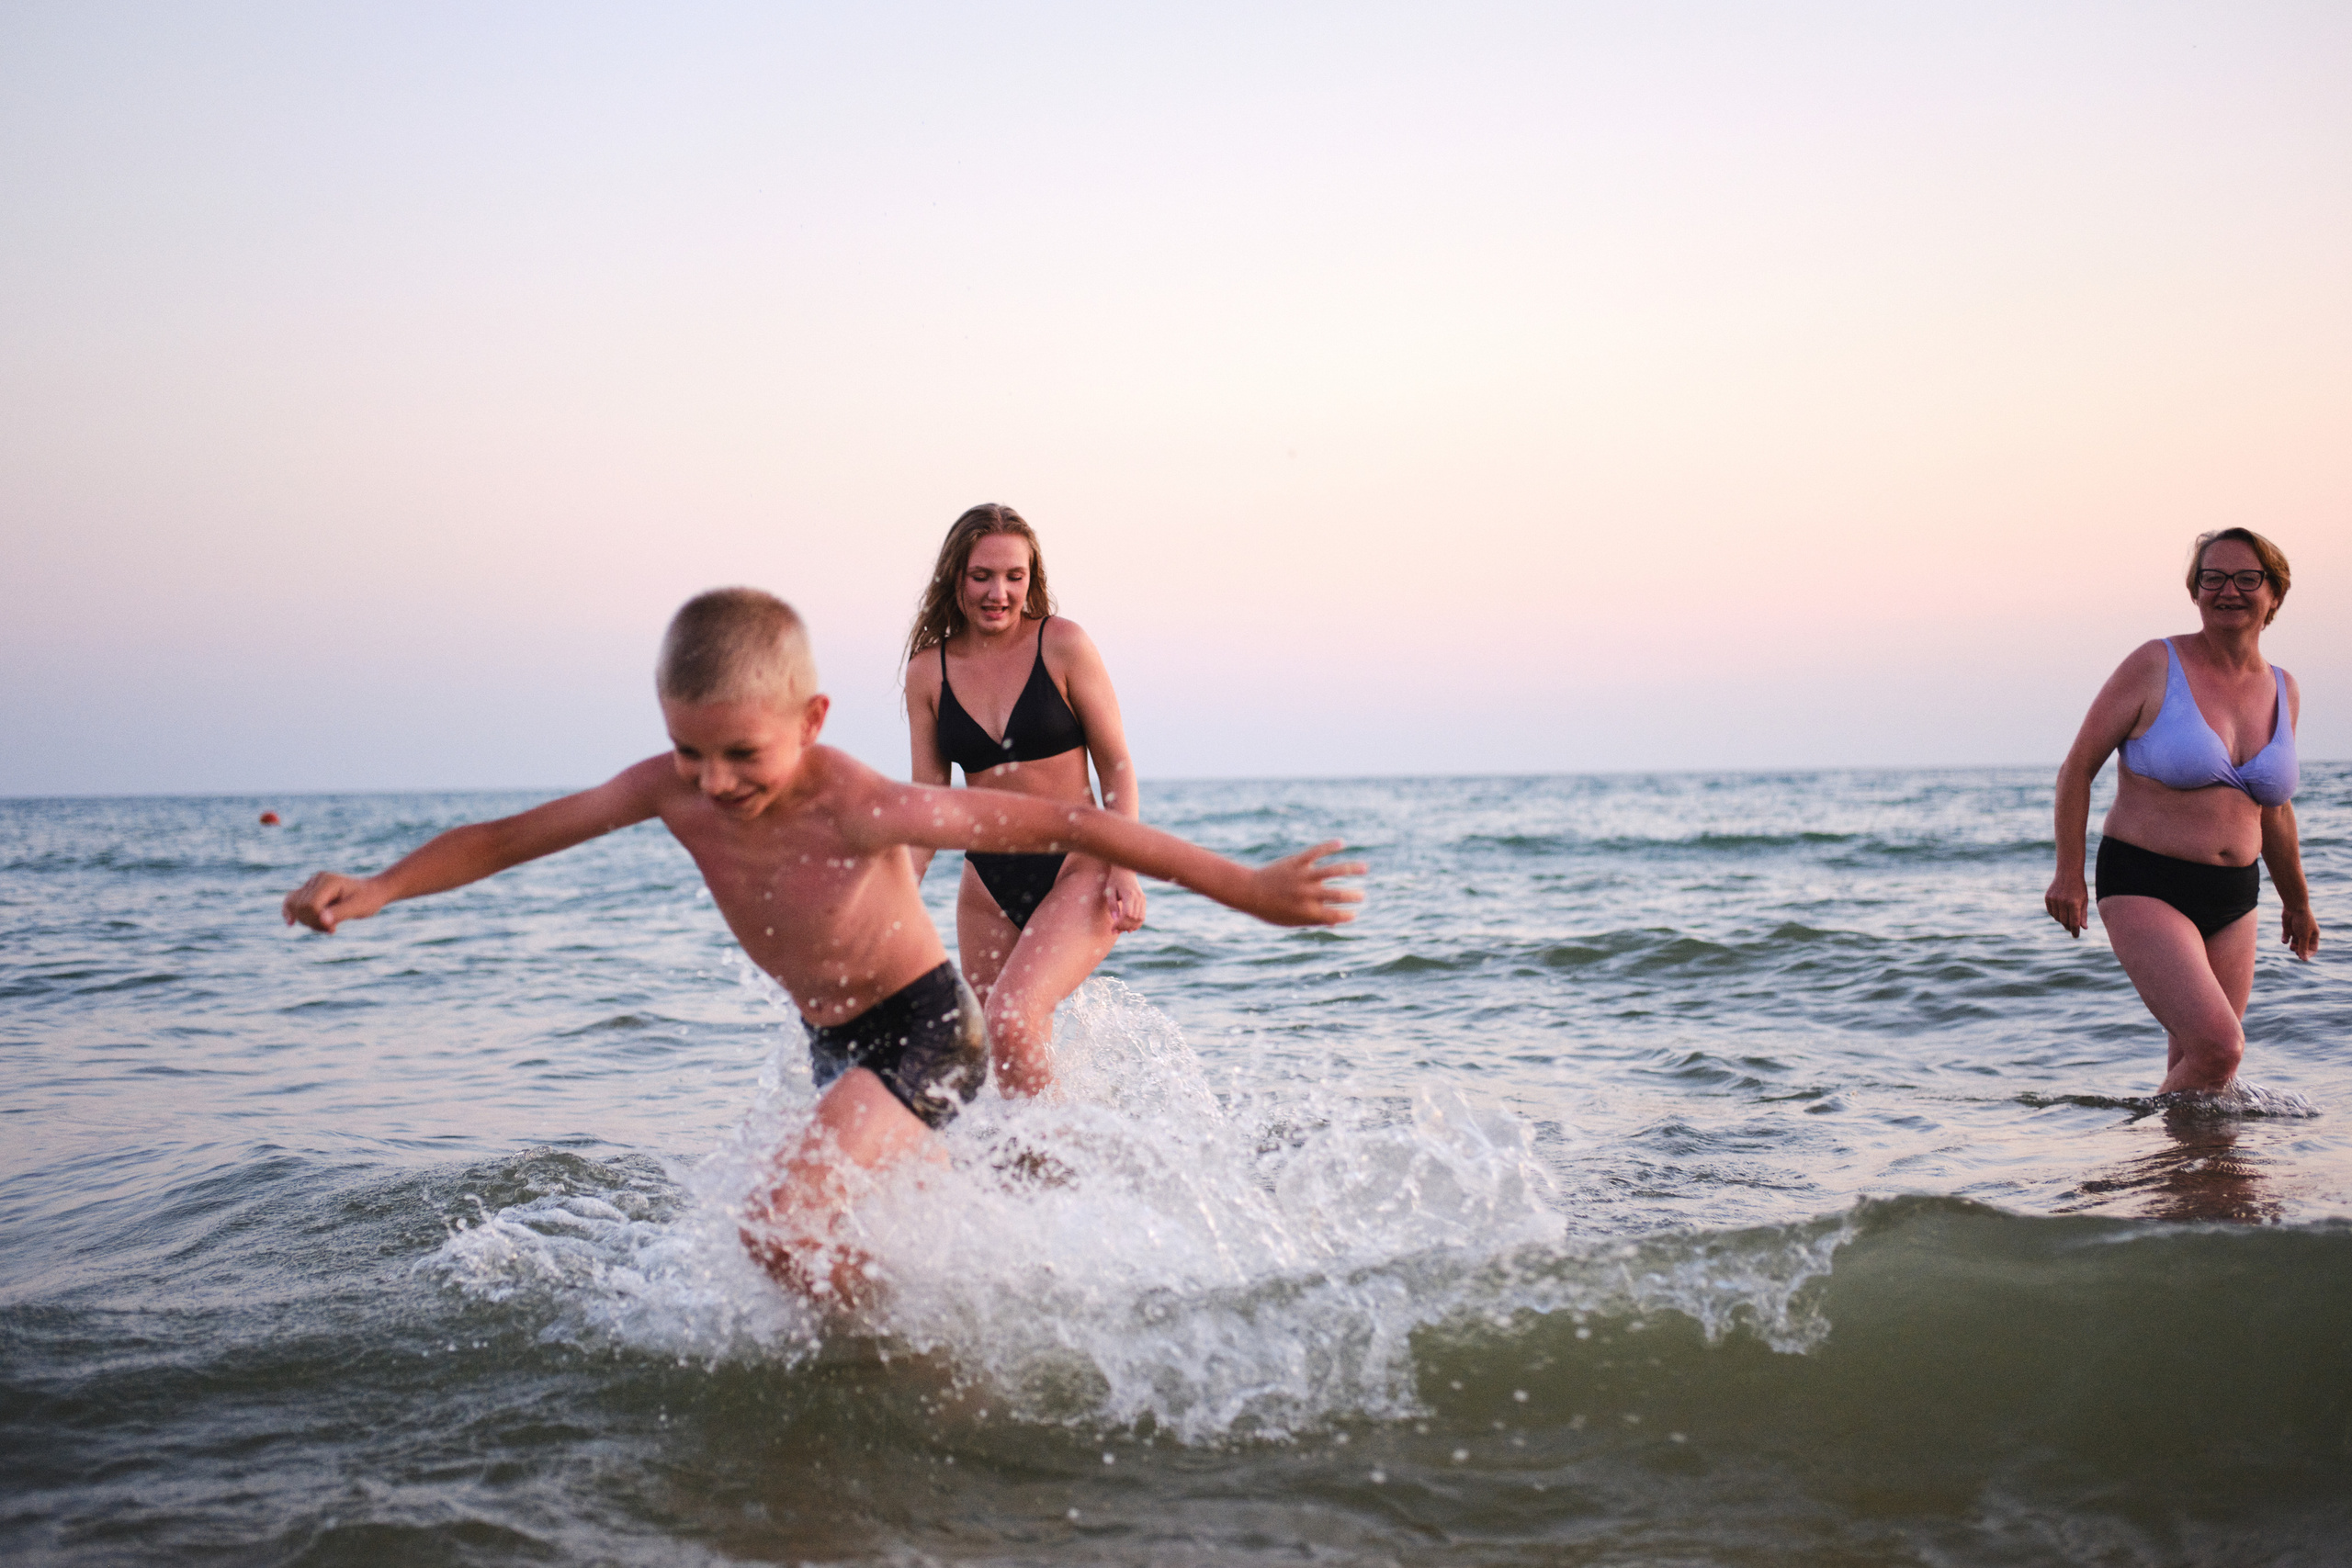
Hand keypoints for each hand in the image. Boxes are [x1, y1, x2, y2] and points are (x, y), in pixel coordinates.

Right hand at [282, 871, 386, 932]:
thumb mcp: (358, 908)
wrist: (372, 892)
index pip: (310, 905)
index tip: (333, 929)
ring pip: (295, 906)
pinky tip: (290, 923)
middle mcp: (316, 879)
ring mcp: (311, 884)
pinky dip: (291, 913)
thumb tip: (322, 920)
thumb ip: (340, 913)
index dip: (318, 920)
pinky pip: (292, 901)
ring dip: (308, 921)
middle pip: (300, 907)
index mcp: (328, 881)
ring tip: (327, 926)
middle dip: (313, 922)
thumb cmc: (368, 899)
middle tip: (332, 928)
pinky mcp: (309, 891)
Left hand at [1103, 866, 1146, 932]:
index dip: (1120, 924)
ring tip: (1121, 930)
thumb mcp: (1110, 890)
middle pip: (1133, 918)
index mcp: (1129, 894)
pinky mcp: (1143, 900)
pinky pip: (1142, 916)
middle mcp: (1138, 897)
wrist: (1125, 869)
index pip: (1127, 914)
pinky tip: (1129, 928)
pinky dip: (1137, 923)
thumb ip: (1112, 904)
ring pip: (1140, 919)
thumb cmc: (1115, 879)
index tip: (1112, 928)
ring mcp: (1142, 899)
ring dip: (1131, 927)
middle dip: (1124, 927)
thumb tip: (1115, 919)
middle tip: (1115, 931)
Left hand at [1248, 840, 1366, 926]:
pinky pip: (1316, 852)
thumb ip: (1314, 921)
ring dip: (1351, 868)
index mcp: (1306, 911)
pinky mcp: (1296, 862)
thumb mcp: (1291, 921)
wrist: (1249, 892)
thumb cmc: (1270, 910)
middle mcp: (1306, 894)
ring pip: (1332, 870)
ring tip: (1365, 868)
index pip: (1334, 915)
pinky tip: (1341, 843)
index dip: (1347, 915)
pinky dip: (1329, 846)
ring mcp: (1302, 876)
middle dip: (1353, 895)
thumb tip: (1336, 923)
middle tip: (1362, 895)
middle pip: (1337, 894)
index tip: (1353, 914)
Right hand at [2045, 872, 2088, 936]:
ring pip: (2057, 917)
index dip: (2075, 931)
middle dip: (2068, 926)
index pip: (2074, 922)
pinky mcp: (2048, 897)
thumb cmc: (2079, 888)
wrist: (2068, 872)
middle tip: (2072, 928)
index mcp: (2074, 903)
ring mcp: (2054, 900)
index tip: (2076, 936)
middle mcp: (2063, 902)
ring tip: (2067, 916)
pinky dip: (2055, 914)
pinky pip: (2051, 912)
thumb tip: (2083, 928)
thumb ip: (2083, 915)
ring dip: (2062, 920)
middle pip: (2064, 921)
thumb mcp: (2084, 901)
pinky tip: (2061, 910)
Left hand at [2281, 905, 2320, 961]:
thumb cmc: (2302, 921)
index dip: (2308, 954)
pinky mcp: (2288, 928)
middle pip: (2303, 947)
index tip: (2302, 957)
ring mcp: (2296, 931)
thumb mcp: (2304, 936)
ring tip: (2292, 946)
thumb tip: (2304, 960)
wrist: (2294, 906)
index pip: (2313, 949)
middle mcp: (2305, 934)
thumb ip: (2303, 948)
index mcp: (2313, 935)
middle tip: (2295, 950)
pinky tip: (2285, 940)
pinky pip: (2286, 937)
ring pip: (2295, 943)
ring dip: (2293, 947)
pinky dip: (2285, 940)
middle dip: (2299, 951)